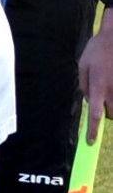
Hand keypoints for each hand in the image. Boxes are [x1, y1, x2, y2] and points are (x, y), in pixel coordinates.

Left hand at [79, 15, 112, 142]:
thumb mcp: (82, 66)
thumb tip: (89, 100)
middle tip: (102, 101)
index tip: (90, 142)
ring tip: (109, 88)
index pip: (94, 115)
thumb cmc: (97, 50)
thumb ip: (84, 85)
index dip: (92, 131)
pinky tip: (112, 83)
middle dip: (107, 113)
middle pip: (112, 115)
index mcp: (98, 87)